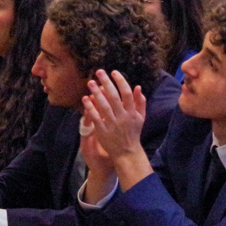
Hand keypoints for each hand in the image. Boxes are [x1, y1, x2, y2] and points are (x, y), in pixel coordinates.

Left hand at [81, 70, 152, 198]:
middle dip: (106, 83)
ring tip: (90, 82)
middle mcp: (123, 117)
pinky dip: (90, 108)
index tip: (114, 72)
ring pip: (104, 106)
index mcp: (132, 112)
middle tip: (99, 72)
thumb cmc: (133, 133)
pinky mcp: (103, 132)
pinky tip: (85, 99)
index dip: (120, 81)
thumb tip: (138, 87)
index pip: (127, 93)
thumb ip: (140, 102)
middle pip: (114, 97)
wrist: (127, 153)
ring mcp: (112, 124)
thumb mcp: (140, 118)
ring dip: (96, 93)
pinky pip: (95, 118)